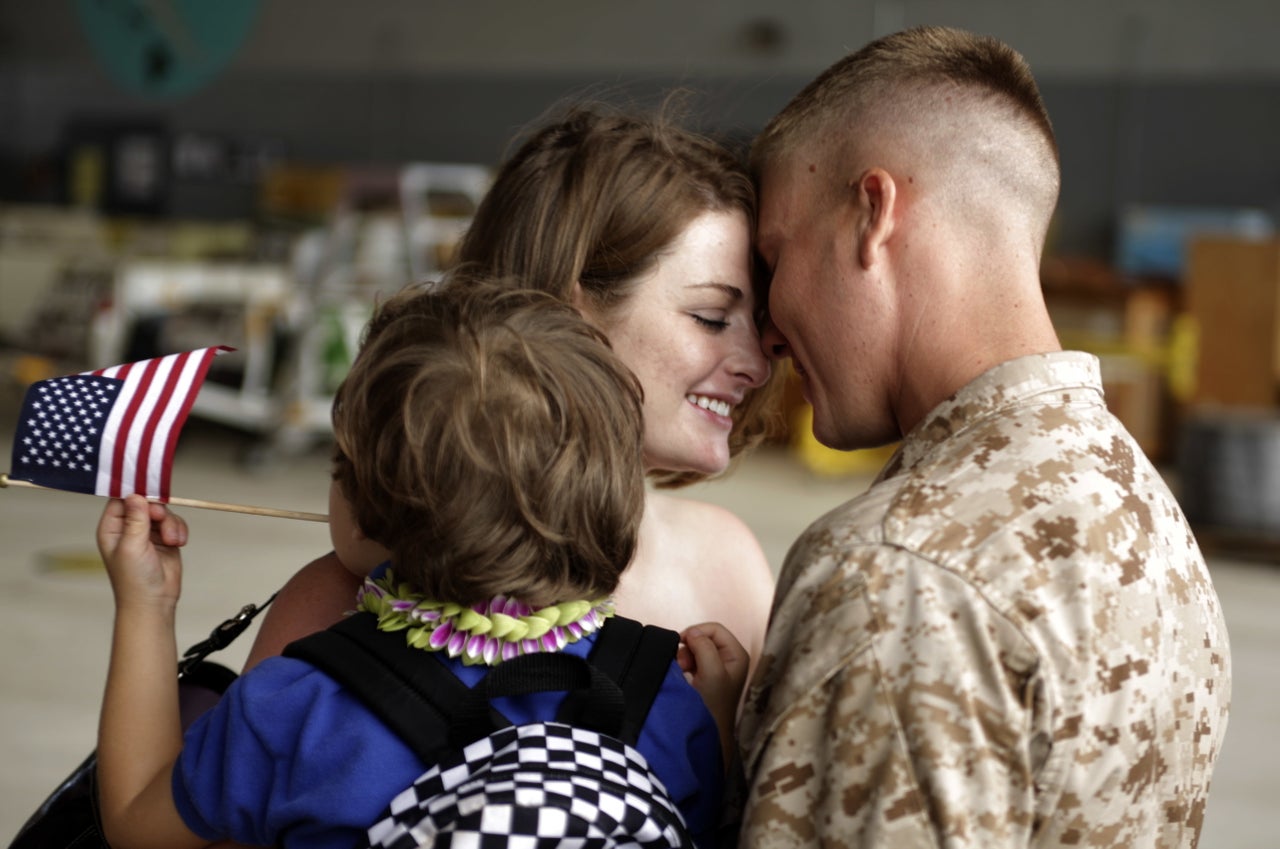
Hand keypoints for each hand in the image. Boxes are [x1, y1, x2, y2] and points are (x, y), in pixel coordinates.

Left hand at [96, 494, 187, 611]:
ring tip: (172, 541)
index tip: (149, 486)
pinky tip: (178, 544)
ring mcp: (148, 533)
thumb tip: (136, 495)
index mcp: (112, 528)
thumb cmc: (134, 579)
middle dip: (158, 511)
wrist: (154, 601)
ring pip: (164, 513)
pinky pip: (175, 523)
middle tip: (161, 520)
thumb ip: (135, 519)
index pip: (120, 499)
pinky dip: (179, 531)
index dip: (134, 492)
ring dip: (172, 524)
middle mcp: (129, 528)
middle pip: (146, 502)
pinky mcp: (165, 539)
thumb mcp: (132, 546)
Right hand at [679, 621, 749, 770]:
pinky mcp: (706, 676)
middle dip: (690, 646)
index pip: (715, 629)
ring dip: (685, 655)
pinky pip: (692, 660)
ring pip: (697, 648)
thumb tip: (692, 632)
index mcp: (736, 654)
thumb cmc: (713, 703)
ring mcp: (717, 667)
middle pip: (705, 637)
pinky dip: (684, 663)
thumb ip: (704, 648)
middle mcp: (729, 658)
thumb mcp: (712, 673)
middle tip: (682, 663)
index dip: (697, 632)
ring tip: (681, 670)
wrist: (708, 732)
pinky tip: (681, 674)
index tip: (682, 644)